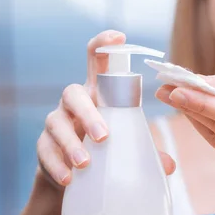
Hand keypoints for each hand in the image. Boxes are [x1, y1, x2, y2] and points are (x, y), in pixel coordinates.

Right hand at [37, 30, 175, 187]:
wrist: (72, 179)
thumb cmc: (106, 151)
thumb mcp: (127, 147)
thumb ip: (146, 152)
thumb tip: (170, 166)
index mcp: (98, 94)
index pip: (97, 61)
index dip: (104, 44)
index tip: (119, 36)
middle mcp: (74, 103)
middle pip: (74, 94)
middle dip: (88, 113)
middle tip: (104, 136)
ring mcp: (56, 123)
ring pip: (57, 123)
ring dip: (71, 143)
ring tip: (85, 163)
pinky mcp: (44, 146)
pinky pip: (45, 150)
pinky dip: (57, 164)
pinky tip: (68, 177)